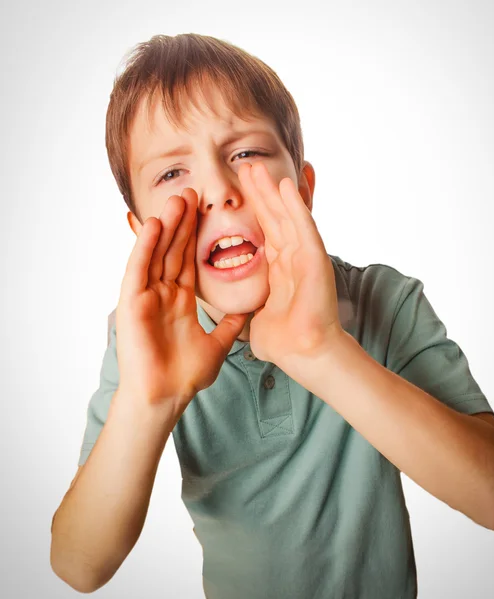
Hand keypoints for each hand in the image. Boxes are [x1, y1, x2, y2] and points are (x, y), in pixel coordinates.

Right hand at [115, 190, 247, 423]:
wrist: (165, 397)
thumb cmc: (186, 375)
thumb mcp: (218, 343)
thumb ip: (230, 324)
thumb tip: (250, 312)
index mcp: (180, 300)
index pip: (189, 259)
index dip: (197, 236)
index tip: (208, 212)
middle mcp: (162, 293)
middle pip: (173, 250)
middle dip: (184, 222)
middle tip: (193, 193)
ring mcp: (145, 296)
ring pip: (156, 253)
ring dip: (167, 226)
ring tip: (178, 198)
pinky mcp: (131, 302)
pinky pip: (139, 269)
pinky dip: (146, 246)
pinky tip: (156, 225)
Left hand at [238, 162, 342, 371]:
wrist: (303, 354)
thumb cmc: (283, 342)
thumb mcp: (257, 317)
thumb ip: (251, 309)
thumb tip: (239, 315)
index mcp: (281, 270)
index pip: (266, 232)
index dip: (254, 210)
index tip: (240, 191)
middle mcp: (294, 259)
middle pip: (275, 218)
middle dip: (260, 193)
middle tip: (246, 167)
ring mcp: (305, 256)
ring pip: (287, 216)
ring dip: (272, 191)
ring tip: (256, 167)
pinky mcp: (315, 259)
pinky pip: (303, 226)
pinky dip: (295, 205)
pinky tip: (285, 184)